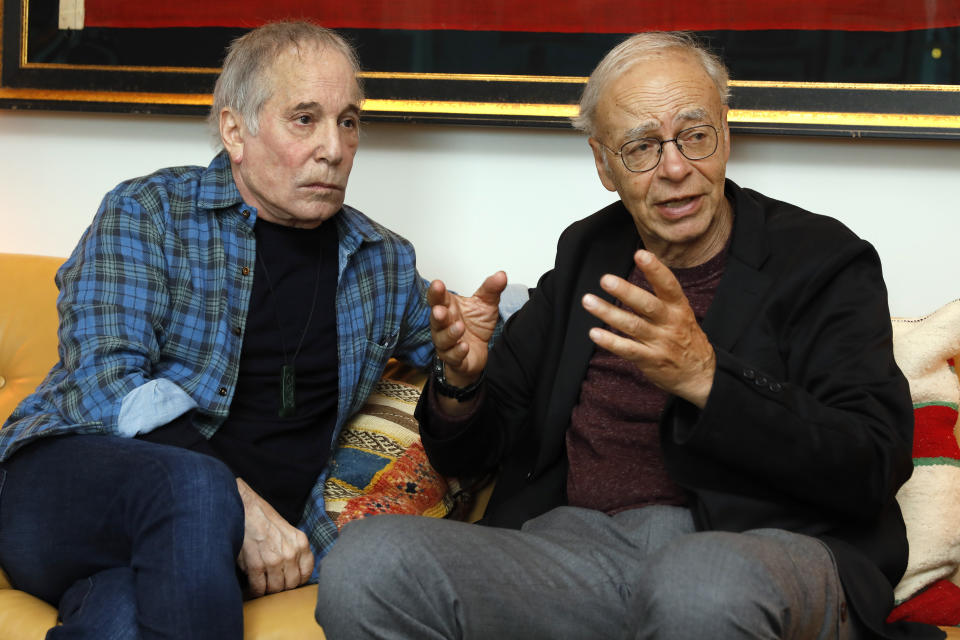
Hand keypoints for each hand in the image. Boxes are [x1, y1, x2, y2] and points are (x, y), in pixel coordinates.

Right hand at [235, 477, 313, 597]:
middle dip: (282, 587)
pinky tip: (252, 585)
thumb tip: (292, 573)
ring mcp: (274, 559)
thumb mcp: (288, 531)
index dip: (296, 580)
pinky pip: (259, 588)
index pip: (306, 573)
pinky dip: (255, 591)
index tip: (288, 580)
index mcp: (301, 543)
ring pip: (275, 589)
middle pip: (291, 585)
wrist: (244, 508)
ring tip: (262, 584)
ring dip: (268, 590)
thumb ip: (294, 550)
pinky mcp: (256, 565)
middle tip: (273, 583)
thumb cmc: (264, 519)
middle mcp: (290, 552)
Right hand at [427, 272, 506, 387]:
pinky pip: (452, 357)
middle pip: (436, 319)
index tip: (437, 284)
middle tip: (440, 310)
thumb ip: (491, 289)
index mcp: (448, 308)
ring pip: (443, 339)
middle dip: (437, 315)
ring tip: (459, 327)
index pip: (438, 299)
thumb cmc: (476, 325)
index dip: (436, 292)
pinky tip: (464, 346)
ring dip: (450, 334)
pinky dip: (457, 352)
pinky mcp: (455, 359)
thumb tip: (501, 275)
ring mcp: (447, 343)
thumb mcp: (485, 304)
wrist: (478, 351)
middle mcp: (443, 326)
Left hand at [581, 250, 714, 407]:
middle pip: (647, 305)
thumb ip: (662, 295)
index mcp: (679, 308)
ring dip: (608, 313)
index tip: (640, 254)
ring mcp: (661, 343)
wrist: (701, 375)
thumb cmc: (685, 338)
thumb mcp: (682, 313)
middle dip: (626, 292)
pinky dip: (611, 342)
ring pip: (633, 326)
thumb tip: (642, 266)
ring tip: (589, 301)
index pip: (669, 285)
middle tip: (605, 279)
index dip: (655, 270)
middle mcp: (670, 323)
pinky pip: (628, 350)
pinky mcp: (651, 360)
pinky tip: (594, 333)